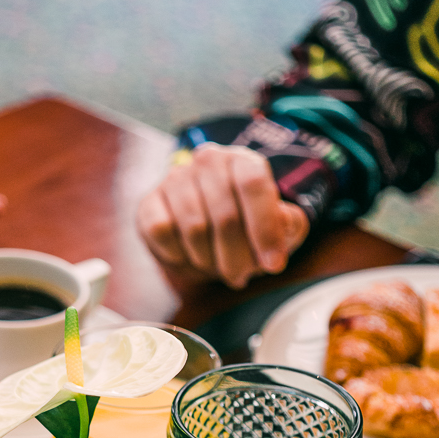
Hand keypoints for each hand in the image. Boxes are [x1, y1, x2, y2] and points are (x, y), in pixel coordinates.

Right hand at [137, 144, 309, 289]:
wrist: (207, 224)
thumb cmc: (247, 224)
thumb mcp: (279, 225)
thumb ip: (289, 224)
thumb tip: (281, 226)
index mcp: (243, 160)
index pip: (253, 184)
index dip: (265, 228)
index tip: (272, 264)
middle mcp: (208, 161)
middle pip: (225, 215)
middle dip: (237, 258)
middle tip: (241, 276)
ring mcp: (175, 179)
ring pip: (194, 228)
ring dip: (209, 260)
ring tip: (217, 267)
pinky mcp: (149, 202)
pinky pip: (162, 232)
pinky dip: (178, 255)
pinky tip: (189, 257)